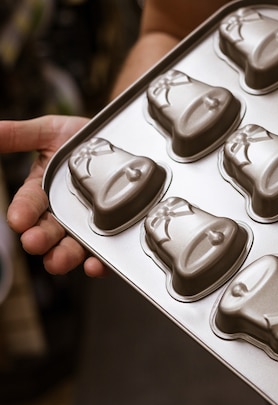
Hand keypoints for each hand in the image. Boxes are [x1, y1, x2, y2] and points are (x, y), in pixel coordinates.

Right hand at [0, 115, 107, 276]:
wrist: (123, 141)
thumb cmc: (83, 138)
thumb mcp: (50, 131)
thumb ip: (19, 135)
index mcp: (42, 192)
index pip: (28, 205)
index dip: (22, 213)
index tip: (19, 220)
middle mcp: (61, 214)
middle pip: (47, 232)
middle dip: (40, 239)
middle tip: (35, 242)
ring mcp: (86, 226)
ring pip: (71, 247)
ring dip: (63, 256)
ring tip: (58, 260)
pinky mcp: (110, 234)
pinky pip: (104, 253)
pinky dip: (98, 263)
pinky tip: (95, 265)